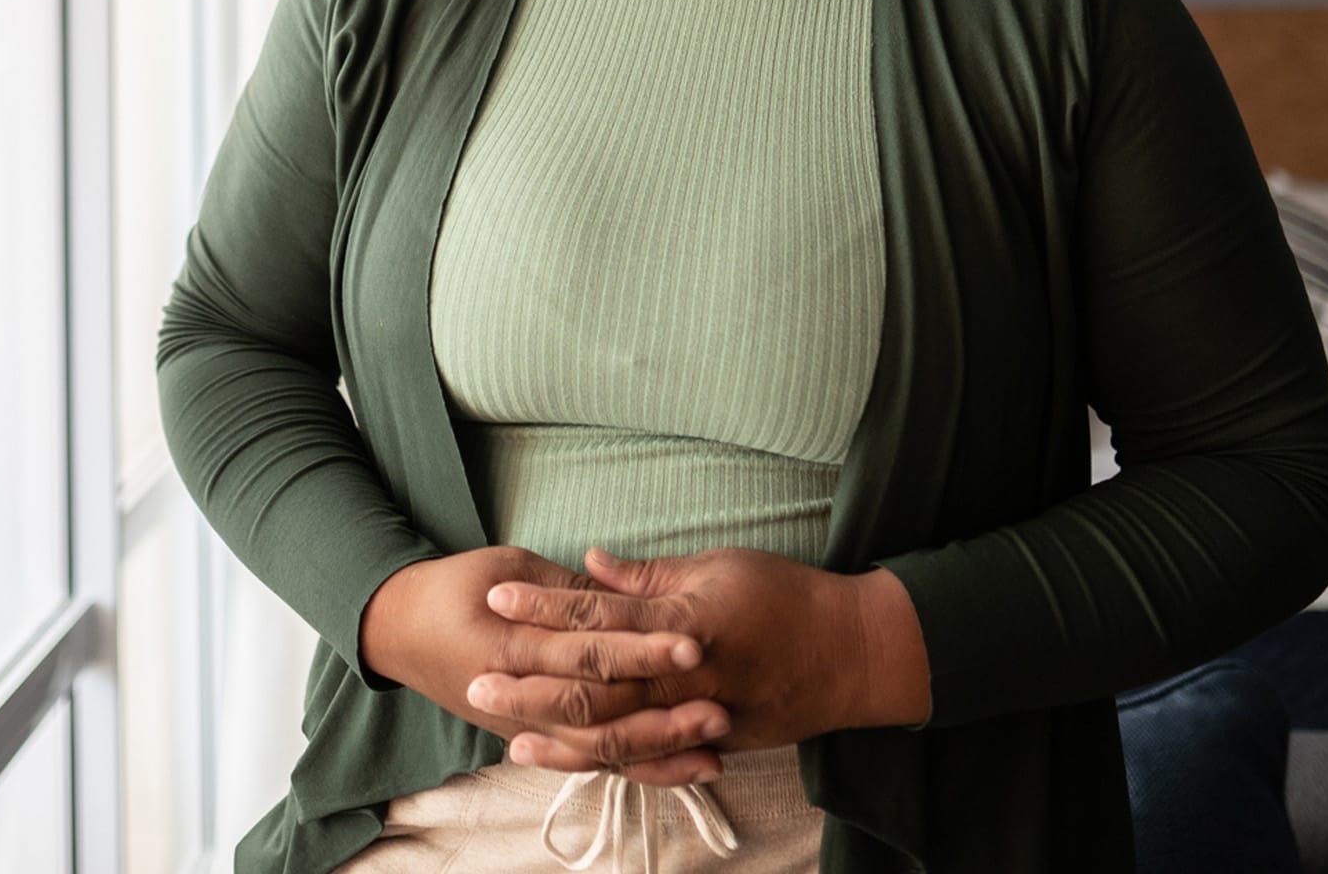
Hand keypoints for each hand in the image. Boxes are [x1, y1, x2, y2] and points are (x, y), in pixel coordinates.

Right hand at [359, 546, 733, 785]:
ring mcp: (524, 727)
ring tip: (715, 738)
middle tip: (719, 697)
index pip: (586, 651)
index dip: (640, 648)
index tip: (691, 641)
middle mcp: (518, 698)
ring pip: (601, 749)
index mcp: (510, 646)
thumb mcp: (505, 567)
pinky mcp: (534, 741)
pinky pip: (594, 763)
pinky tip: (687, 766)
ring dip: (660, 746)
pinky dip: (643, 768)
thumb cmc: (453, 588)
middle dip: (661, 707)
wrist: (399, 630)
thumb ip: (564, 588)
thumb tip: (623, 592)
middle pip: (601, 709)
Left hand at [474, 546, 931, 771]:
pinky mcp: (709, 743)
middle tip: (477, 680)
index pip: (599, 612)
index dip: (545, 605)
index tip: (497, 596)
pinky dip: (605, 762)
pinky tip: (568, 762)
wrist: (850, 655)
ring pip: (615, 734)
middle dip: (532, 683)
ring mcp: (696, 716)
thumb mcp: (716, 566)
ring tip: (507, 735)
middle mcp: (684, 674)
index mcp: (681, 618)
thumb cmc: (785, 596)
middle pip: (594, 684)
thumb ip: (649, 576)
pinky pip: (647, 759)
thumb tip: (591, 563)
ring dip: (557, 736)